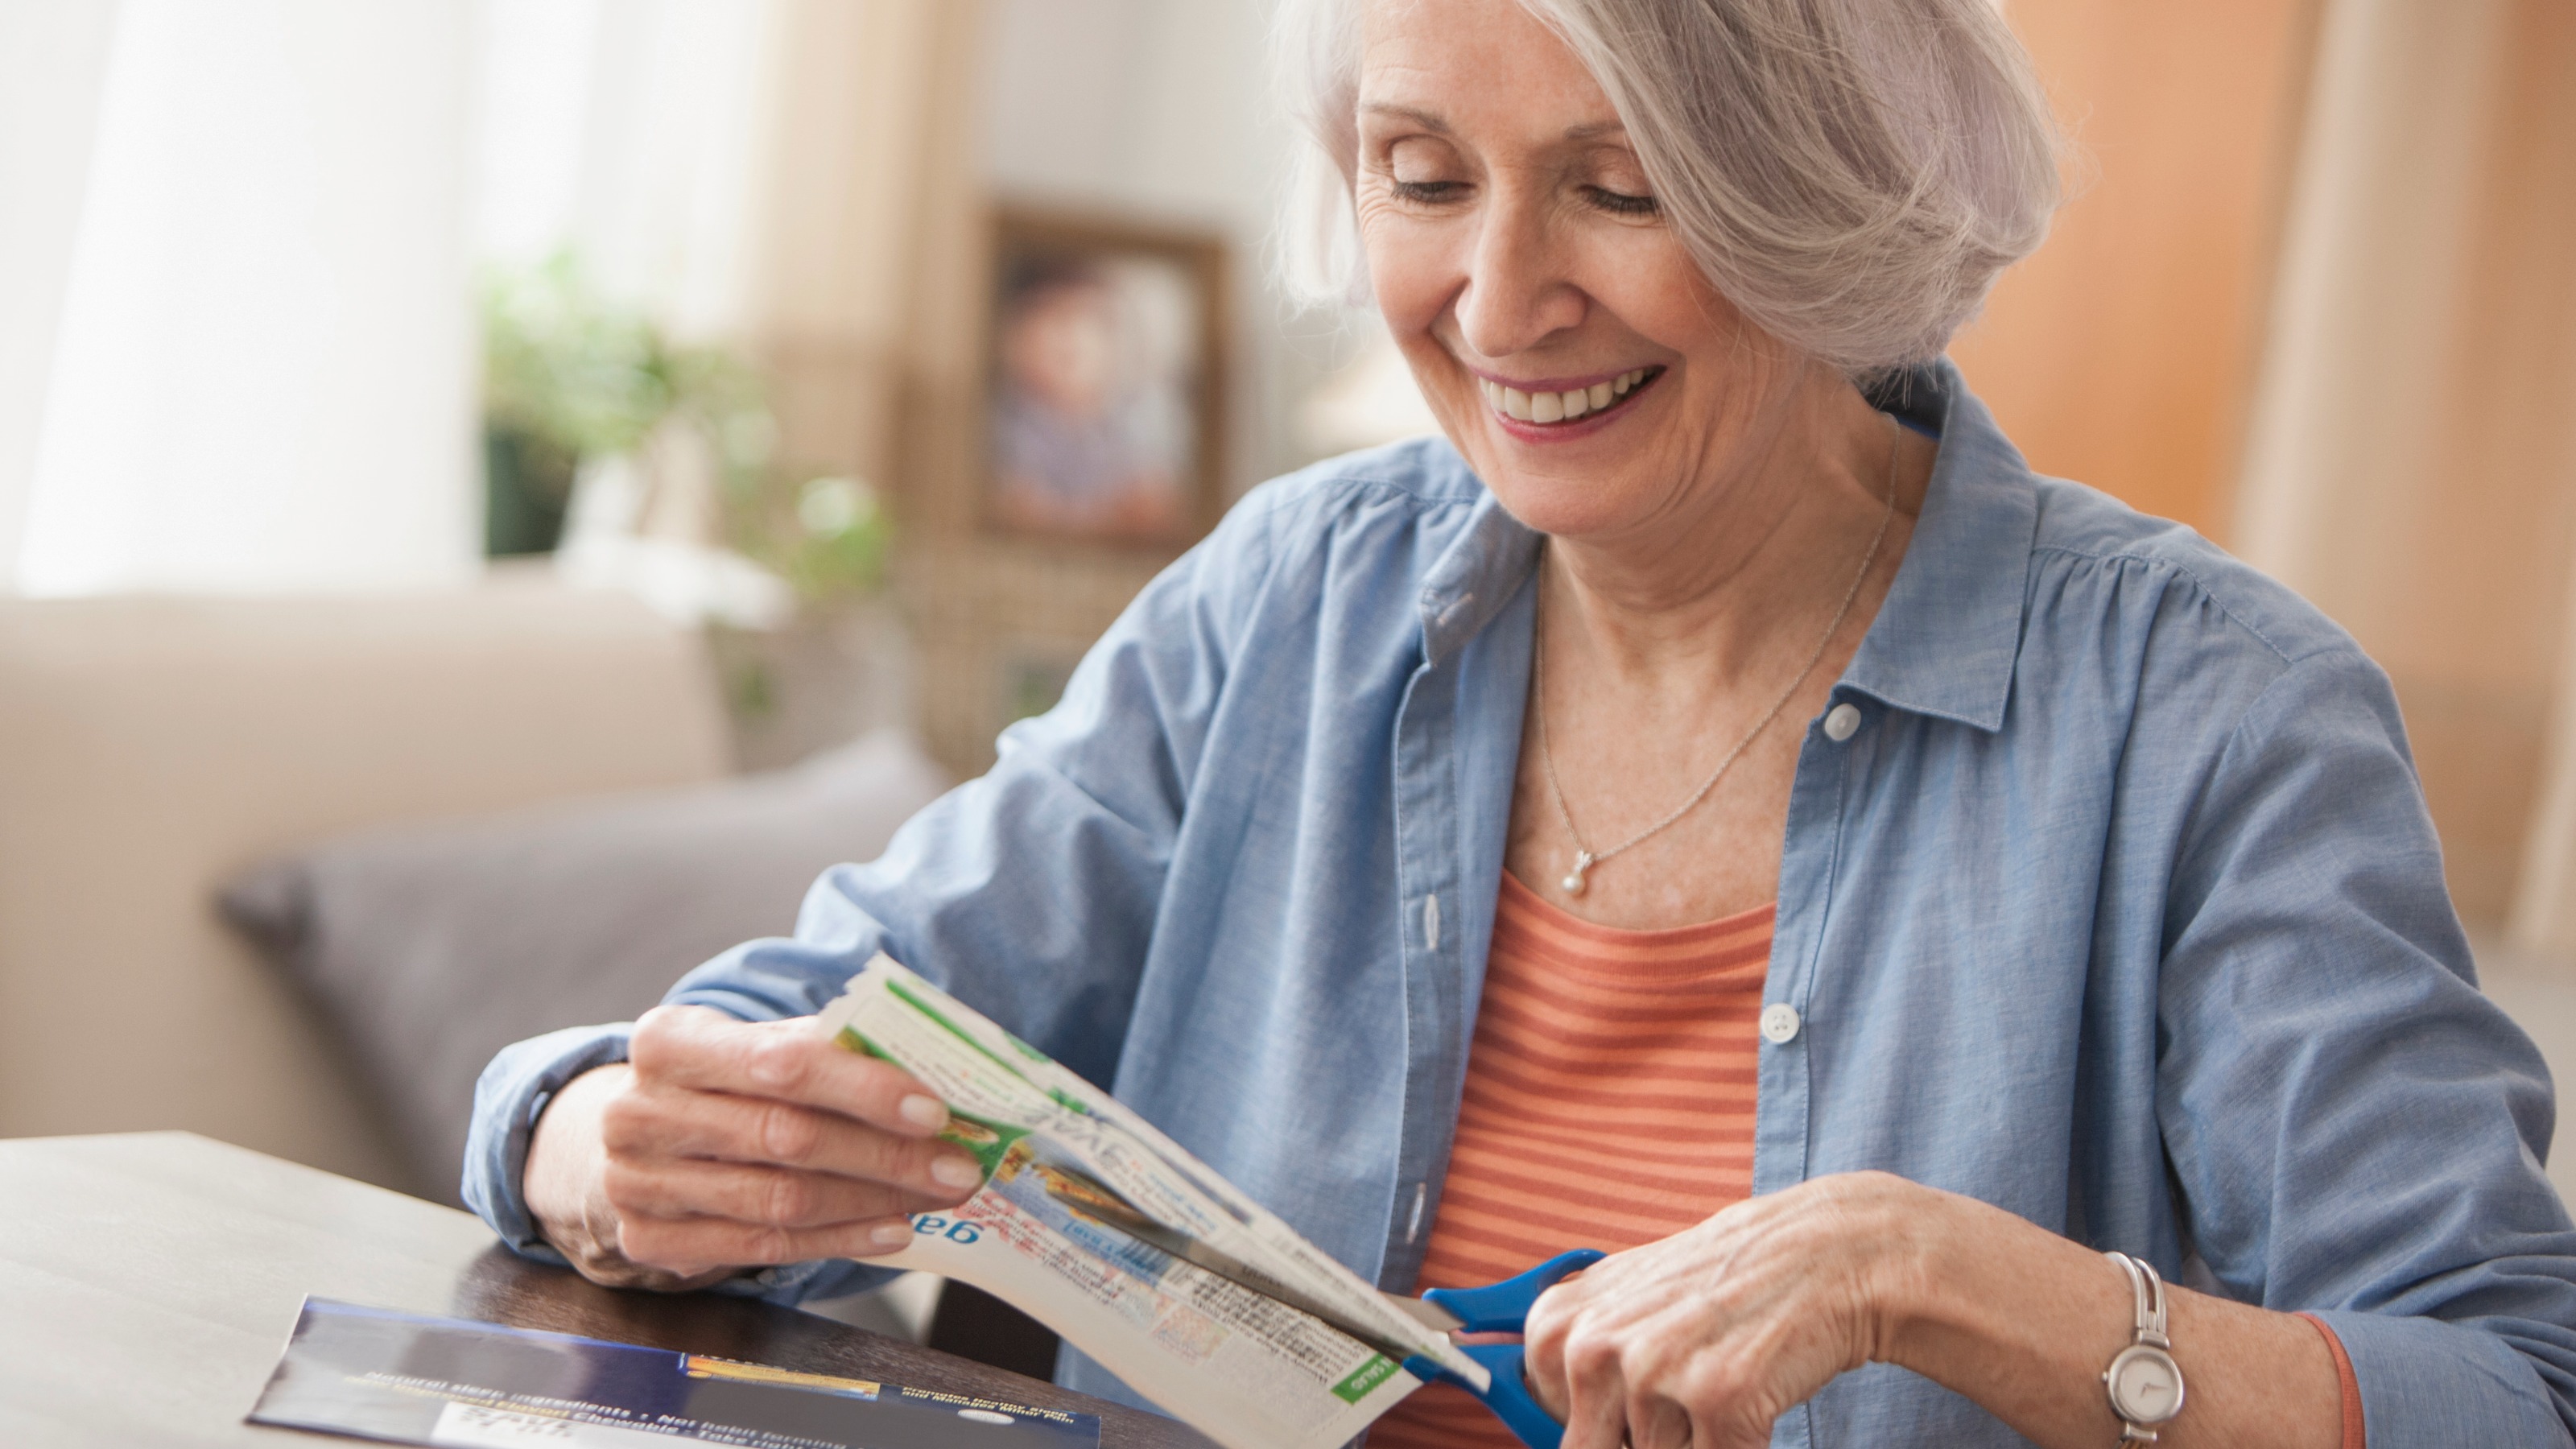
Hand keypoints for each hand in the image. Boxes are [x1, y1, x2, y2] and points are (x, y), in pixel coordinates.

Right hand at [522, 1004, 985, 1289]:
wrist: (639, 1137)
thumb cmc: (721, 1082)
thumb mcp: (755, 1046)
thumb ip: (825, 1049)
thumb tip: (930, 1071)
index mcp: (668, 1040)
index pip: (781, 1063)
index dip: (864, 1088)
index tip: (934, 1108)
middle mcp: (640, 1111)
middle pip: (787, 1138)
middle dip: (887, 1155)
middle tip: (958, 1166)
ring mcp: (637, 1183)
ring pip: (781, 1201)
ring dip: (874, 1201)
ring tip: (936, 1195)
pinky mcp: (649, 1241)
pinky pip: (763, 1248)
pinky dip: (839, 1240)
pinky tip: (891, 1229)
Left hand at [1519, 1171, 1930, 1448]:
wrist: (1824, 1253)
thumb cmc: (1721, 1284)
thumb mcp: (1625, 1299)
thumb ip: (1576, 1355)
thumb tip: (1542, 1419)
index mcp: (1557, 1326)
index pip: (1541, 1422)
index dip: (1595, 1426)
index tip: (1625, 1414)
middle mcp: (1594, 1347)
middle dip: (1645, 1439)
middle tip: (1684, 1398)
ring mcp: (1653, 1372)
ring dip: (1698, 1442)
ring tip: (1722, 1384)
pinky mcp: (1717, 1400)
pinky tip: (1755, 1402)